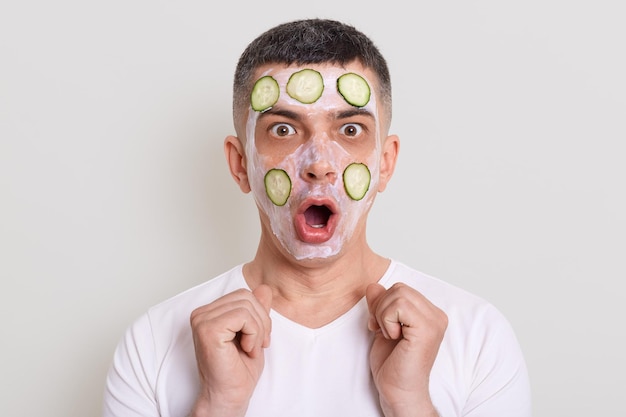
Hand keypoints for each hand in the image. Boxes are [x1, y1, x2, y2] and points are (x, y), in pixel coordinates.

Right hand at [188, 285, 272, 416]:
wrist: (229, 396)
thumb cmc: (238, 370)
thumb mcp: (254, 333)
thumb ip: (256, 310)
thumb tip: (264, 288)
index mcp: (209, 312)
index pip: (243, 294)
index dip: (259, 314)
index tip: (260, 339)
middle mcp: (201, 313)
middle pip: (246, 296)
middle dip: (262, 320)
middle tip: (259, 345)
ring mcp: (202, 320)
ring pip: (246, 305)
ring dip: (258, 330)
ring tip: (251, 349)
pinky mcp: (208, 329)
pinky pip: (243, 316)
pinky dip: (253, 333)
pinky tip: (246, 349)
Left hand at [366, 283, 447, 416]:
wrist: (398, 391)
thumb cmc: (392, 365)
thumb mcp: (381, 327)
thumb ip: (380, 306)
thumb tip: (373, 286)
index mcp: (429, 314)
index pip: (401, 289)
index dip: (383, 305)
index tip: (380, 327)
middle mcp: (436, 316)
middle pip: (399, 288)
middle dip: (382, 308)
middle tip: (383, 331)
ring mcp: (434, 322)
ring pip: (398, 294)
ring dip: (384, 315)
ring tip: (390, 335)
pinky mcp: (427, 329)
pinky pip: (399, 306)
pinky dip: (387, 320)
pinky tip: (394, 338)